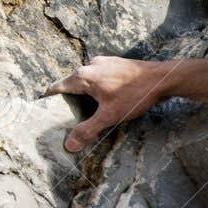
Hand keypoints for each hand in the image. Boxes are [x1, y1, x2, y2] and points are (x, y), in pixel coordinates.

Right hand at [47, 56, 169, 152]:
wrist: (163, 78)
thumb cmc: (135, 95)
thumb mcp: (109, 116)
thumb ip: (88, 130)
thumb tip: (69, 145)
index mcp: (83, 76)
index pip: (57, 88)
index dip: (49, 101)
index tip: (44, 112)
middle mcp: (90, 65)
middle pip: (70, 84)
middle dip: (67, 99)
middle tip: (65, 117)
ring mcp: (103, 62)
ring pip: (86, 80)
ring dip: (83, 93)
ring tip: (84, 110)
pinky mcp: (115, 63)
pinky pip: (99, 76)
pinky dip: (96, 87)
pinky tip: (104, 99)